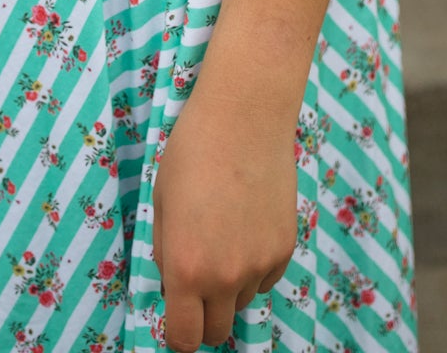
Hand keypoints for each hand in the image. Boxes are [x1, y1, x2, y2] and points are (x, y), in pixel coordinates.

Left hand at [151, 81, 298, 351]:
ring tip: (224, 233)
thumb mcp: (161, 203)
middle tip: (198, 281)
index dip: (178, 333)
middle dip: (204, 315)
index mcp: (185, 268)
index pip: (184, 337)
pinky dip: (255, 264)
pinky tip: (247, 223)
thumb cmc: (192, 151)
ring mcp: (260, 264)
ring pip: (242, 300)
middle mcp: (225, 276)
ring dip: (230, 285)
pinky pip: (265, 277)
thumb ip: (166, 252)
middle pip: (217, 330)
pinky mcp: (285, 248)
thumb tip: (175, 283)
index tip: (178, 317)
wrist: (244, 116)